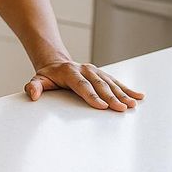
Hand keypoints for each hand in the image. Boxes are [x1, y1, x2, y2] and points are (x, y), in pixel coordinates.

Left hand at [25, 60, 144, 110]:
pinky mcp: (102, 74)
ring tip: (133, 104)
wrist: (56, 63)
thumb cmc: (48, 76)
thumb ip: (35, 87)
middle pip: (100, 85)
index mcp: (70, 72)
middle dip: (112, 97)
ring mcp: (95, 71)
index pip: (82, 86)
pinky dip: (128, 89)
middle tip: (121, 108)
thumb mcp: (38, 80)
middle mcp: (85, 70)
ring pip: (110, 83)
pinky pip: (116, 82)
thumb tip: (33, 94)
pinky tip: (138, 96)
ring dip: (123, 94)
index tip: (102, 106)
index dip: (92, 96)